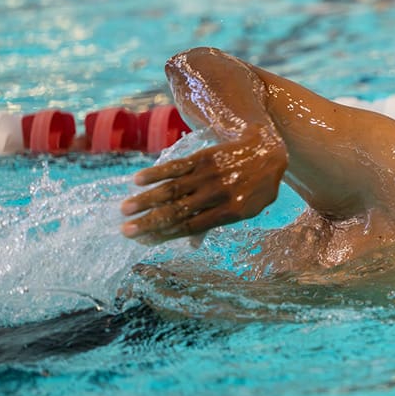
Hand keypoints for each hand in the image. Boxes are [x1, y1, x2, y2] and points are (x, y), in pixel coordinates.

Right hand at [120, 131, 286, 244]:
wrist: (269, 150)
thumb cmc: (257, 186)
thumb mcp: (246, 209)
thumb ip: (216, 223)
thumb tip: (191, 245)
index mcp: (229, 212)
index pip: (189, 227)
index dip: (163, 235)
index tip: (141, 241)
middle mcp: (217, 194)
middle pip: (177, 211)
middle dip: (149, 222)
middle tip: (125, 231)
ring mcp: (209, 174)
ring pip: (172, 189)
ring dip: (146, 200)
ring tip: (125, 209)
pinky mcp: (204, 157)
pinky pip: (176, 167)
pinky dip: (157, 173)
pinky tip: (138, 180)